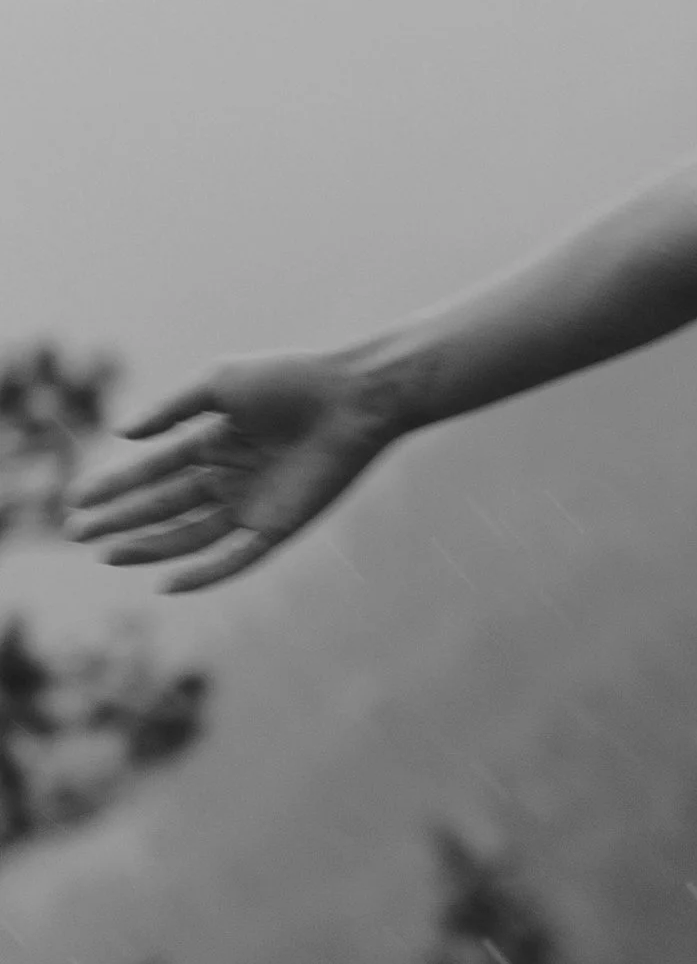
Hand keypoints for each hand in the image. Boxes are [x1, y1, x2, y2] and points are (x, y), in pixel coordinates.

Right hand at [66, 350, 408, 591]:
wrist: (353, 397)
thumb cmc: (291, 380)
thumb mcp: (222, 383)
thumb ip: (171, 409)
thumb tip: (121, 435)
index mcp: (215, 442)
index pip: (153, 470)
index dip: (115, 485)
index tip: (76, 499)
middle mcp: (230, 477)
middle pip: (164, 506)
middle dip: (121, 519)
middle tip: (77, 532)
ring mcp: (254, 504)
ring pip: (189, 535)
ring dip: (148, 547)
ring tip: (107, 553)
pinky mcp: (280, 527)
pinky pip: (235, 559)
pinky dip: (202, 574)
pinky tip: (166, 583)